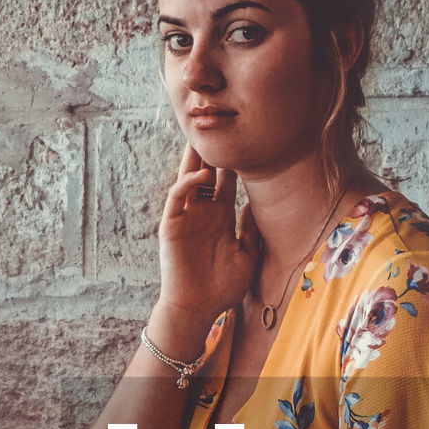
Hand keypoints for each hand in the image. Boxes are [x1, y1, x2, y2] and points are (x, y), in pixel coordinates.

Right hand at [156, 142, 260, 327]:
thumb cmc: (223, 287)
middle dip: (210, 149)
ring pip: (188, 177)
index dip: (233, 159)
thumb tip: (256, 204)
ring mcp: (186, 216)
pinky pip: (178, 197)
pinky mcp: (172, 225)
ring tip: (205, 133)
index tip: (244, 136)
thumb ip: (250, 229)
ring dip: (195, 156)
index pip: (226, 179)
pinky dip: (188, 183)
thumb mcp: (246, 255)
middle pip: (206, 171)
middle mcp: (203, 211)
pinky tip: (203, 174)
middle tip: (217, 120)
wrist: (198, 308)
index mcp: (220, 216)